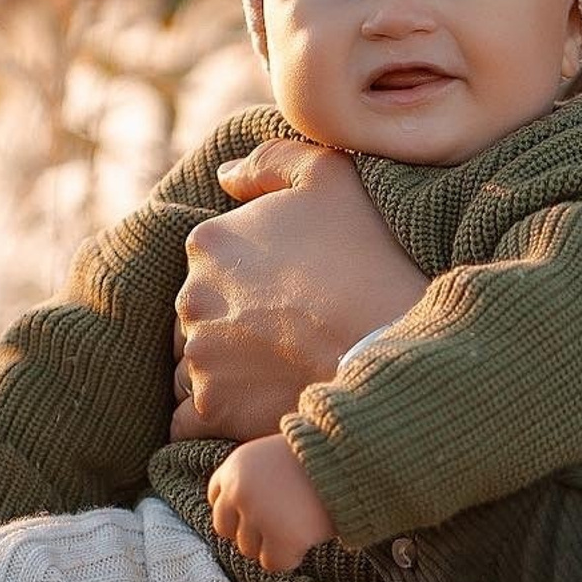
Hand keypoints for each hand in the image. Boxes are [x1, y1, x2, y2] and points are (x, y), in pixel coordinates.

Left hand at [171, 141, 426, 443]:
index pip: (209, 269)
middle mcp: (190, 297)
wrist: (391, 337)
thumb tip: (225, 177)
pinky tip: (252, 411)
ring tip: (274, 377)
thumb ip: (271, 161)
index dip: (248, 283)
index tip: (288, 297)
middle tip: (286, 338)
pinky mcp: (212, 406)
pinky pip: (190, 420)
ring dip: (221, 374)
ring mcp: (198, 354)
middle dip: (229, 328)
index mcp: (208, 242)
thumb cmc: (370, 253)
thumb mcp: (331, 174)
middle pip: (199, 318)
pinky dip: (213, 418)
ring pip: (192, 368)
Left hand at [206, 436, 335, 571]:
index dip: (237, 508)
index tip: (258, 510)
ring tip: (299, 524)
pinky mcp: (282, 538)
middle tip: (280, 524)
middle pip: (226, 529)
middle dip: (251, 530)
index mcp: (236, 466)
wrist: (353, 460)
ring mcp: (259, 516)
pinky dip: (291, 556)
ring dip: (272, 543)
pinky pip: (274, 563)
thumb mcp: (275, 455)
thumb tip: (236, 515)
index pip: (216, 498)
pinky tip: (307, 538)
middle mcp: (240, 491)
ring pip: (249, 550)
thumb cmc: (320, 456)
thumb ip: (253, 478)